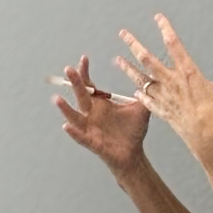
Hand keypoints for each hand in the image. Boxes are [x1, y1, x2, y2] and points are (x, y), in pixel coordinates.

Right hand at [54, 55, 150, 178]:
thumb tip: (155, 75)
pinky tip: (66, 126)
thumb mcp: (141, 108)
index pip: (89, 85)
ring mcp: (90, 128)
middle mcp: (92, 114)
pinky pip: (80, 136)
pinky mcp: (92, 142)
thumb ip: (145, 92)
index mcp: (101, 104)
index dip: (85, 72)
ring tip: (57, 99)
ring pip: (74, 116)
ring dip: (65, 108)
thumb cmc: (134, 131)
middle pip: (80, 96)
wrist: (133, 154)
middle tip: (68, 68)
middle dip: (75, 83)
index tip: (84, 58)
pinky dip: (73, 132)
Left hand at [114, 14, 212, 161]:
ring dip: (128, 69)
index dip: (166, 30)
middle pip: (148, 60)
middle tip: (123, 33)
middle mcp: (172, 84)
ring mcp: (165, 98)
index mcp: (188, 74)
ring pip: (141, 80)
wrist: (210, 141)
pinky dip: (139, 95)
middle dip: (134, 45)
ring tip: (117, 59)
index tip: (157, 17)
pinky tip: (132, 91)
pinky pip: (147, 101)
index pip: (174, 46)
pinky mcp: (163, 112)